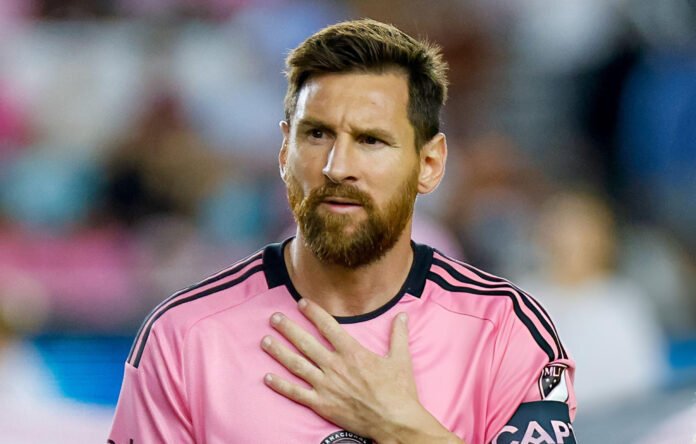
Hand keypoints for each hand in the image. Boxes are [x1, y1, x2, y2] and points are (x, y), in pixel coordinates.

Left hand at [260, 299, 462, 443]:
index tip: (301, 303)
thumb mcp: (401, 359)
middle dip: (288, 328)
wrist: (395, 421)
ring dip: (279, 352)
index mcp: (352, 352)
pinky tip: (267, 378)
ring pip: (296, 365)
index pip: (328, 326)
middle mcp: (335, 366)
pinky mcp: (322, 404)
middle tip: (273, 318)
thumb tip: (403, 315)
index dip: (313, 312)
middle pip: (305, 343)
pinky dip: (281, 385)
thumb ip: (398, 335)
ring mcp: (326, 386)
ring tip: (265, 341)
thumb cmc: (399, 391)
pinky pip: (297, 393)